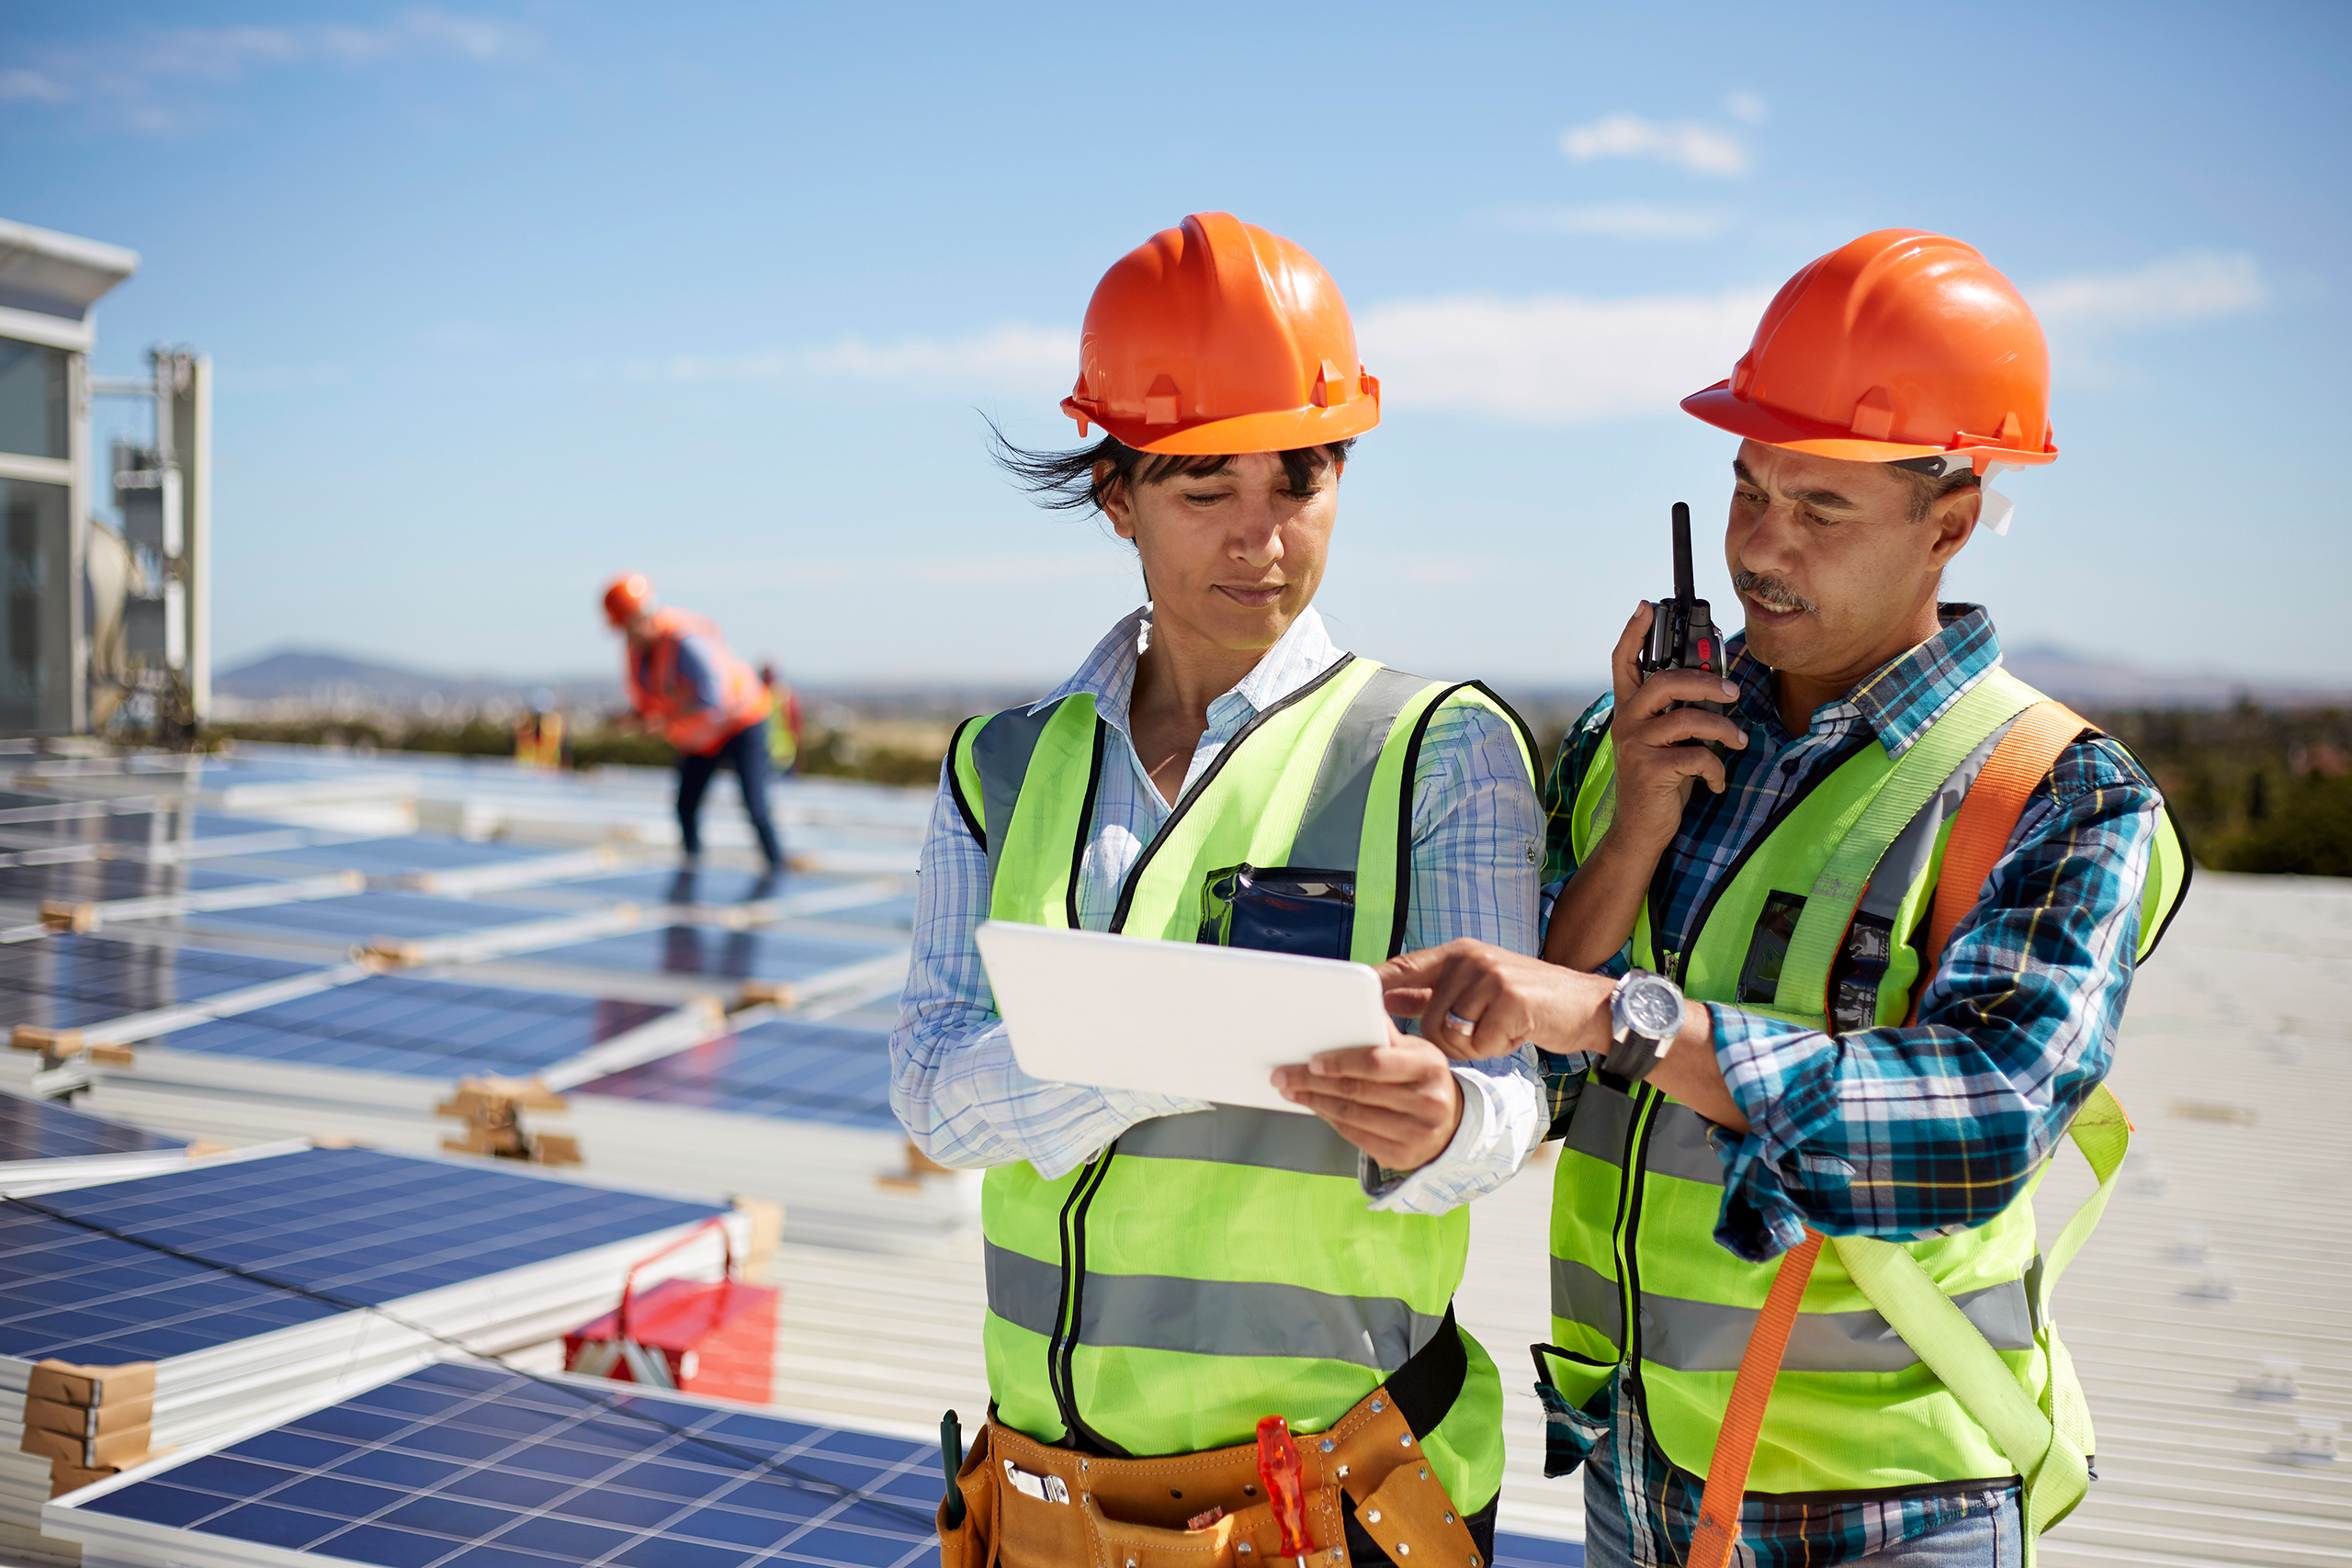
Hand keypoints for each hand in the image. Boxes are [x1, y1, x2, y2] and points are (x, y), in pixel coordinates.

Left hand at [1271, 1028, 1463, 1170]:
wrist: (1451, 1126)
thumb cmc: (1423, 1081)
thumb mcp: (1415, 1052)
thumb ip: (1386, 1037)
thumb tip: (1362, 1010)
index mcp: (1429, 1066)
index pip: (1376, 1062)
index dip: (1340, 1062)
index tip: (1311, 1061)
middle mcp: (1427, 1102)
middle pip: (1357, 1091)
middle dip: (1313, 1082)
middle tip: (1284, 1075)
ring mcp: (1416, 1134)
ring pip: (1351, 1116)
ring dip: (1314, 1102)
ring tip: (1291, 1091)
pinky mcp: (1401, 1157)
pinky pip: (1354, 1136)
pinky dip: (1329, 1120)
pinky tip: (1315, 1108)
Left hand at [1376, 939, 1614, 1060]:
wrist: (1586, 1004)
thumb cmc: (1527, 1001)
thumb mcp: (1477, 988)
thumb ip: (1432, 992)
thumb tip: (1388, 998)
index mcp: (1458, 953)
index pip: (1404, 966)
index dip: (1377, 985)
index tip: (1352, 1002)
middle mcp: (1471, 959)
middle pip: (1427, 1017)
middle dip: (1447, 1040)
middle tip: (1479, 1034)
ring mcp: (1492, 976)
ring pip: (1450, 1033)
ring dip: (1472, 1045)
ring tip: (1498, 1030)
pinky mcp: (1512, 1000)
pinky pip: (1479, 1043)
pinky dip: (1495, 1048)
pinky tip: (1514, 1033)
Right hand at [1603, 602, 1747, 861]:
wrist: (1641, 830)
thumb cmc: (1661, 779)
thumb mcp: (1668, 740)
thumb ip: (1680, 713)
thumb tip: (1718, 685)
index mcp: (1629, 710)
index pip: (1623, 662)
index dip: (1633, 633)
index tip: (1646, 606)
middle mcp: (1627, 722)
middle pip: (1664, 682)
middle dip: (1705, 681)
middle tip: (1732, 691)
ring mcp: (1636, 745)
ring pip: (1688, 719)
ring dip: (1723, 728)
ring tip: (1738, 741)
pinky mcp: (1651, 769)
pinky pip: (1697, 756)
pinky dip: (1716, 769)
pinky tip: (1716, 783)